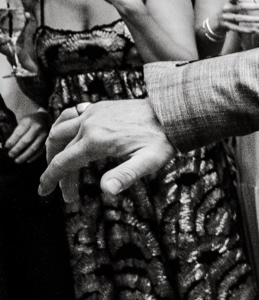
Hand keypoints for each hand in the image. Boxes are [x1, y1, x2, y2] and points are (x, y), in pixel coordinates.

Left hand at [4, 111, 48, 162]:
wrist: (45, 118)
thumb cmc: (30, 121)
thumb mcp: (22, 122)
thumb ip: (16, 133)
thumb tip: (7, 146)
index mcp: (28, 121)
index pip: (18, 133)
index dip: (11, 142)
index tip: (6, 147)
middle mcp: (37, 128)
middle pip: (26, 141)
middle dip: (17, 150)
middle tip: (10, 155)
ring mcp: (45, 135)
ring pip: (34, 147)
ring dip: (25, 155)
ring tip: (17, 160)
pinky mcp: (49, 141)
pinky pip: (41, 151)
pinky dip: (34, 157)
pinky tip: (28, 160)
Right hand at [38, 99, 174, 199]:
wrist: (172, 113)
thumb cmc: (163, 140)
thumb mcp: (149, 161)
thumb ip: (127, 175)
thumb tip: (108, 190)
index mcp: (96, 141)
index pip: (63, 163)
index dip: (51, 179)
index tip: (44, 192)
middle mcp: (88, 124)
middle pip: (59, 148)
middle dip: (54, 169)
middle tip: (61, 188)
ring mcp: (91, 113)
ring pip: (58, 130)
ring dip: (53, 147)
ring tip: (56, 163)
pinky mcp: (98, 106)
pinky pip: (69, 115)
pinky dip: (61, 127)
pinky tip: (66, 137)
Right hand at [218, 0, 258, 36]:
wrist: (215, 24)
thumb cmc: (228, 13)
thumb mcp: (233, 6)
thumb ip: (244, 3)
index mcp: (229, 2)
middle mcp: (226, 8)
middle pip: (241, 7)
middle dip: (255, 6)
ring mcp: (225, 17)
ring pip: (240, 18)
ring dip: (253, 19)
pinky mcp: (225, 26)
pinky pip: (237, 29)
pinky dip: (246, 30)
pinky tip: (255, 31)